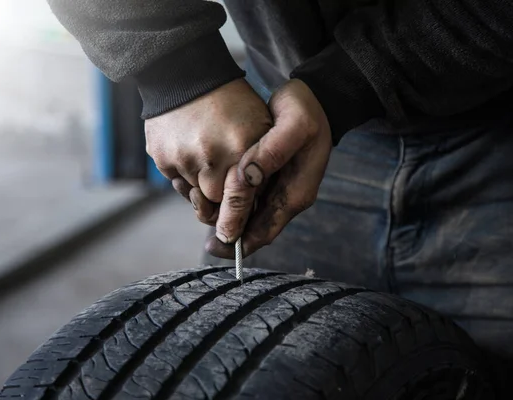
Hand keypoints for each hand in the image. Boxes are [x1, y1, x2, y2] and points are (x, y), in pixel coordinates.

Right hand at [145, 78, 271, 227]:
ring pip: (195, 195)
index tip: (239, 224)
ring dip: (202, 185)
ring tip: (207, 159)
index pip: (244, 200)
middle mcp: (212, 158)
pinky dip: (184, 174)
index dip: (242, 212)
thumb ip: (262, 162)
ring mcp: (184, 159)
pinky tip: (189, 152)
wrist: (186, 75)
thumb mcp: (258, 125)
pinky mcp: (163, 158)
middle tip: (223, 186)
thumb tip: (257, 203)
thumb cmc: (230, 102)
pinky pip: (177, 182)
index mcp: (241, 150)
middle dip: (221, 200)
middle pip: (217, 204)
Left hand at [206, 79, 332, 257]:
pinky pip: (244, 197)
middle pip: (252, 228)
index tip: (214, 244)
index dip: (239, 242)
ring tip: (197, 200)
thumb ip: (271, 152)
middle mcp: (285, 197)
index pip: (265, 230)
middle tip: (200, 218)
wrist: (316, 96)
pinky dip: (225, 198)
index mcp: (295, 193)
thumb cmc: (307, 109)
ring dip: (222, 214)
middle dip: (226, 230)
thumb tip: (246, 178)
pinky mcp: (266, 176)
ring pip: (245, 214)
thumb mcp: (295, 125)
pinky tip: (205, 187)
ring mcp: (276, 188)